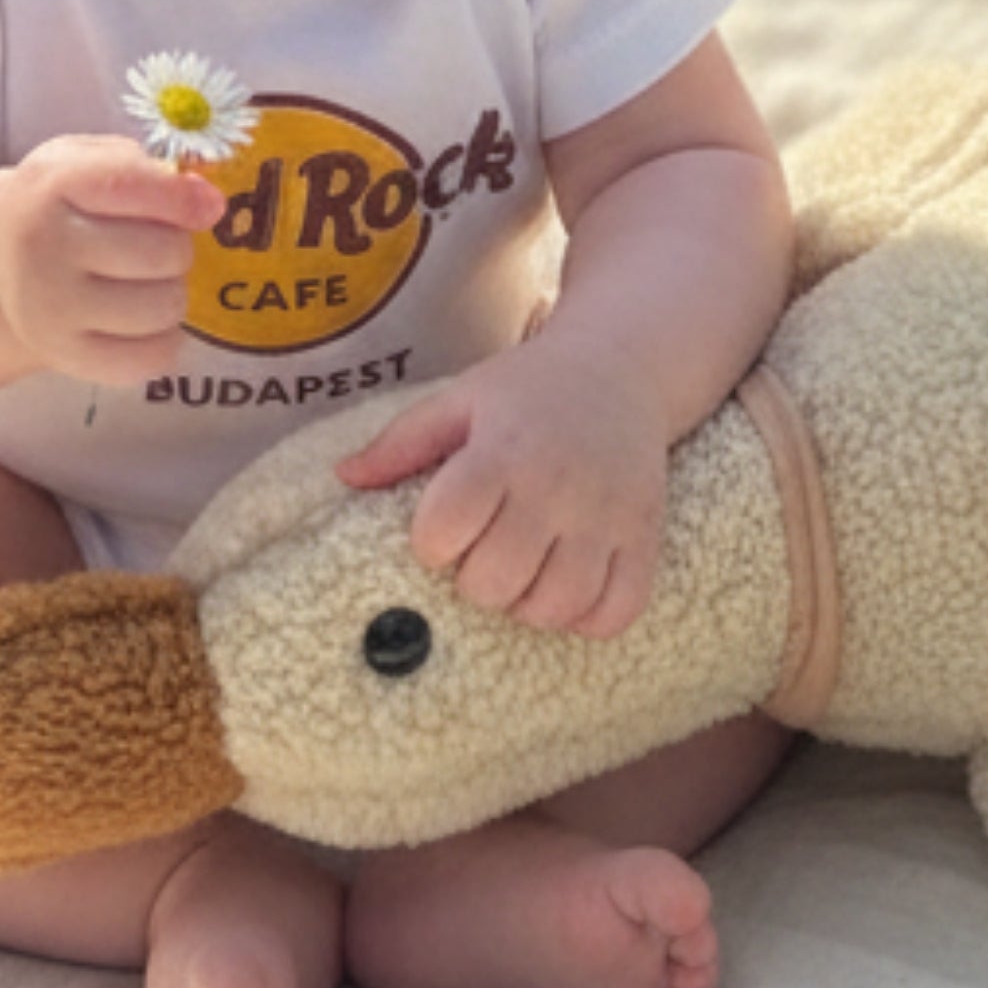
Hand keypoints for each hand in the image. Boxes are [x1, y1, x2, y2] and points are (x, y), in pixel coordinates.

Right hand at [0, 139, 224, 383]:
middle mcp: (43, 248)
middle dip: (176, 246)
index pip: (130, 184)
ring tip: (144, 281)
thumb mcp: (85, 161)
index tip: (209, 207)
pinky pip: (153, 358)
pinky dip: (164, 340)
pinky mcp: (66, 357)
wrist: (2, 262)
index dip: (182, 197)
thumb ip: (146, 170)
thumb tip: (208, 204)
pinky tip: (142, 321)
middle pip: (163, 251)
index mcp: (50, 185)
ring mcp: (51, 309)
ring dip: (171, 292)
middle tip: (154, 245)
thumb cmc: (62, 204)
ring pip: (165, 306)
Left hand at [338, 338, 669, 636]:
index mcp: (502, 449)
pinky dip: (588, 618)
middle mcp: (556, 485)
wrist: (621, 369)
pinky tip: (569, 589)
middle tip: (484, 553)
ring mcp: (606, 516)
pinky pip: (616, 612)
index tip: (442, 528)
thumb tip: (344, 477)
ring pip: (554, 608)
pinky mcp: (644, 538)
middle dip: (475, 579)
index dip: (431, 541)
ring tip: (523, 574)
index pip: (443, 530)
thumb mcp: (459, 400)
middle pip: (494, 581)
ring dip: (527, 604)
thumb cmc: (527, 390)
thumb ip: (400, 443)